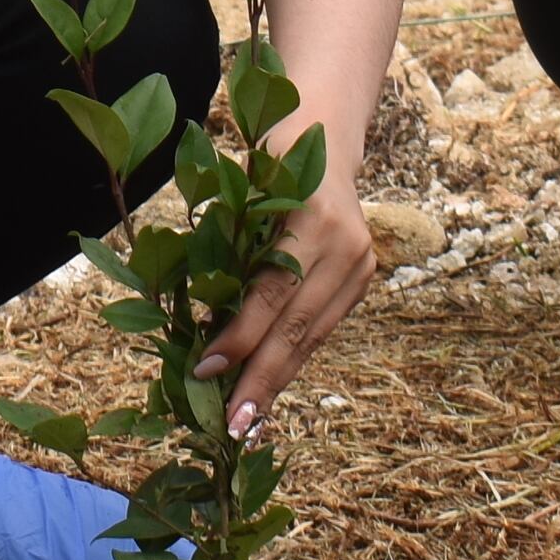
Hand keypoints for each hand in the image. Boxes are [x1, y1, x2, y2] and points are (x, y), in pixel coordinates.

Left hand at [203, 185, 373, 431]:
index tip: (204, 370)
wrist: (324, 134)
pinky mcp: (364, 278)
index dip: (237, 335)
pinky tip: (269, 390)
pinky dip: (293, 359)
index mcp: (311, 217)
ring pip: (313, 335)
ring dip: (277, 381)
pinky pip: (321, 328)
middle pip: (297, 325)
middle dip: (260, 379)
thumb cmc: (265, 161)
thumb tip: (195, 321)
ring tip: (248, 422)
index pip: (271, 292)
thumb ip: (227, 250)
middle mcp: (345, 244)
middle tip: (231, 425)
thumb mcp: (240, 193)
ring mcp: (361, 263)